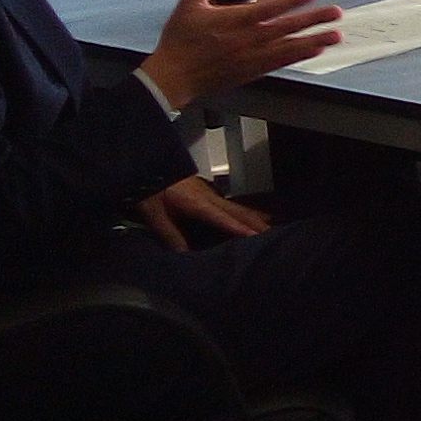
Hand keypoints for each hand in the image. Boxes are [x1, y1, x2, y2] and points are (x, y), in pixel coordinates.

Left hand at [133, 173, 271, 250]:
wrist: (145, 162)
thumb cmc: (149, 188)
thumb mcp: (154, 214)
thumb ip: (170, 235)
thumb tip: (186, 257)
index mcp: (198, 204)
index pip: (225, 218)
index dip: (242, 229)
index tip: (258, 237)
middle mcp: (210, 198)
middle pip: (239, 212)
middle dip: (257, 225)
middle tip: (275, 237)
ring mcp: (210, 194)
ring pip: (238, 207)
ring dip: (255, 218)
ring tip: (271, 228)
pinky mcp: (207, 193)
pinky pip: (232, 205)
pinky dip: (245, 213)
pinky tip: (252, 217)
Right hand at [136, 0, 342, 107]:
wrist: (174, 77)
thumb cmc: (180, 40)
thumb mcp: (188, 4)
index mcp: (234, 21)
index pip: (269, 8)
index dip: (292, 0)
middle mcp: (248, 40)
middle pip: (287, 28)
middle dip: (313, 20)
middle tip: (336, 13)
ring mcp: (252, 58)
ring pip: (289, 48)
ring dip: (314, 41)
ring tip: (336, 35)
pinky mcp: (252, 72)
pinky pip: (281, 63)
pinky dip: (299, 56)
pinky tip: (314, 51)